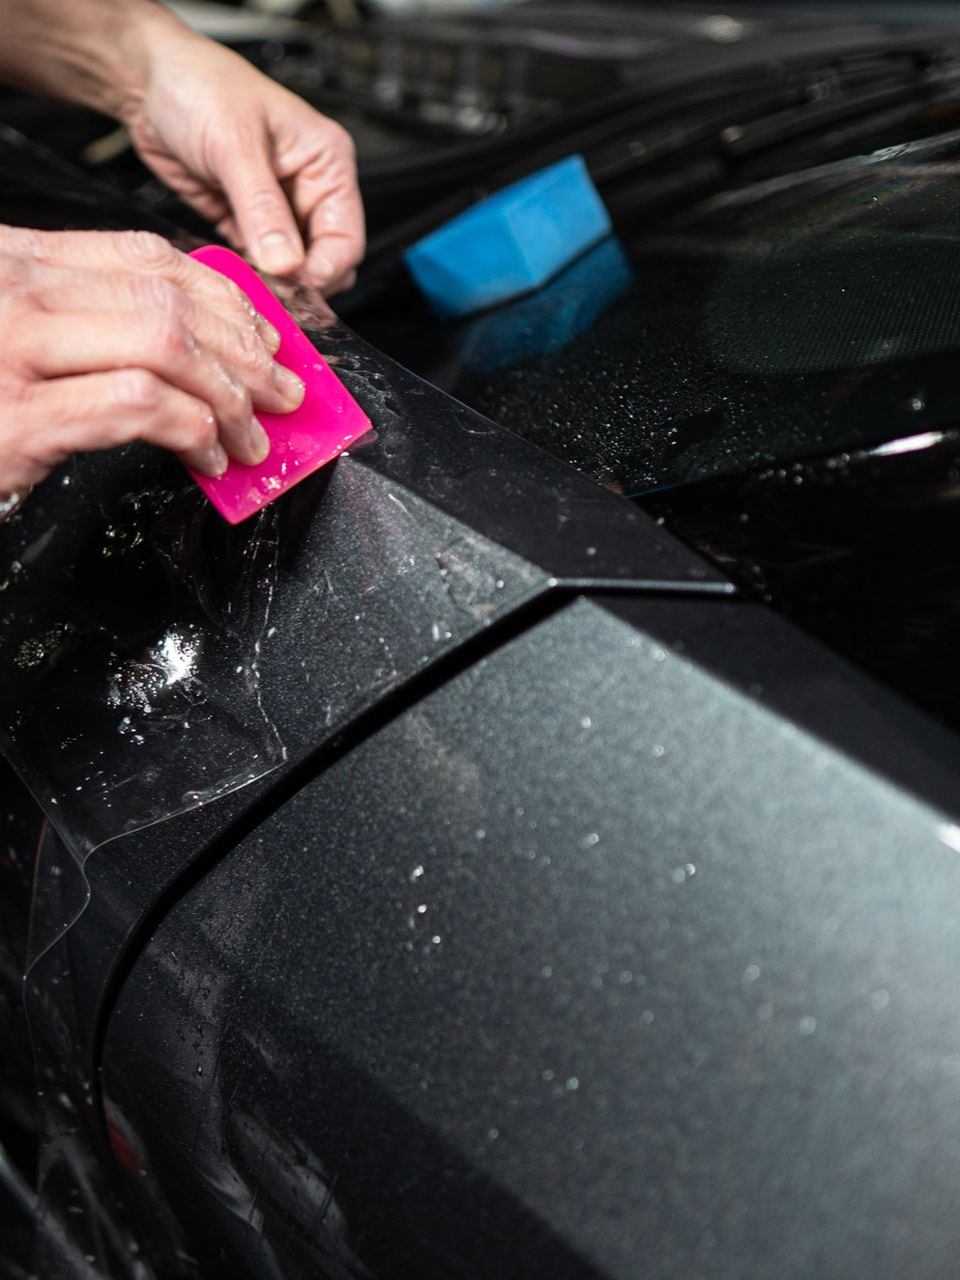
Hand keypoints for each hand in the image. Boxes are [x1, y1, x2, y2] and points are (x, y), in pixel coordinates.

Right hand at [0, 225, 306, 497]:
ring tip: (251, 437)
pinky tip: (205, 454)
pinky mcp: (24, 417)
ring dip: (230, 397)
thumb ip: (81, 323)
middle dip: (245, 351)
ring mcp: (15, 350)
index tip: (262, 335)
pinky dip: (192, 430)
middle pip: (167, 301)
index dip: (222, 297)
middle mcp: (15, 292)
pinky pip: (140, 405)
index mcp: (16, 262)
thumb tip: (188, 345)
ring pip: (165, 346)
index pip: (144, 257)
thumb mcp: (14, 336)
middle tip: (280, 393)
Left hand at [126, 16, 364, 294]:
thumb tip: (286, 263)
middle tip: (265, 290)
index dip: (322, 271)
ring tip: (244, 283)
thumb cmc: (198, 86)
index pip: (345, 240)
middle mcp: (308, 189)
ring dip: (270, 283)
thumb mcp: (234, 145)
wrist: (147, 80)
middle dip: (297, 282)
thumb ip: (262, 208)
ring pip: (291, 269)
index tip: (289, 285)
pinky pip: (258, 264)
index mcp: (326, 163)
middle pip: (323, 262)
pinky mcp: (247, 223)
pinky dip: (247, 276)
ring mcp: (278, 209)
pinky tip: (230, 272)